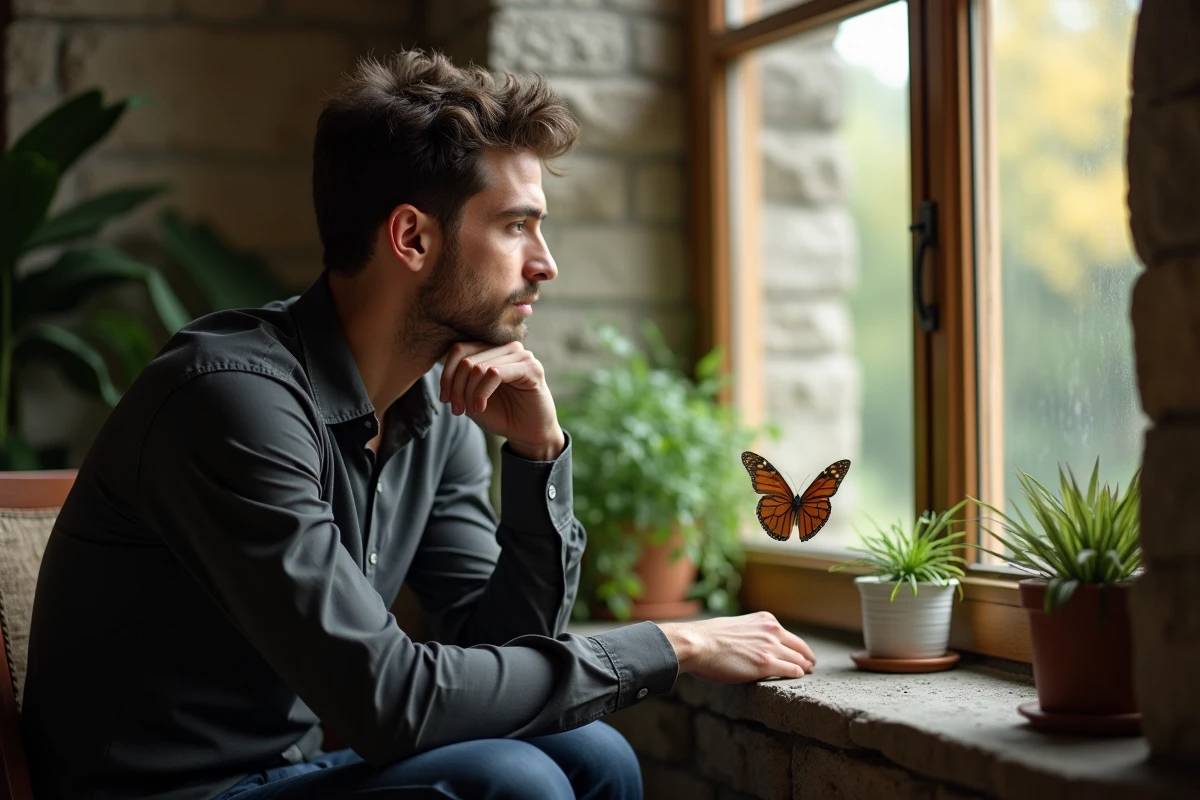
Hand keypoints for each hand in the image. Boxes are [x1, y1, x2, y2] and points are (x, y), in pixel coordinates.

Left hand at [440, 341, 564, 460]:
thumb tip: (442, 369)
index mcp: (492, 350)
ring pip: (478, 367)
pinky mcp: (531, 367)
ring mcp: (521, 355)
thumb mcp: (471, 397)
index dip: (447, 374)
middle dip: (457, 388)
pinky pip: (495, 373)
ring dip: (468, 393)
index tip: (445, 399)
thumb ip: (459, 381)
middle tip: (457, 410)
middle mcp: (506, 348)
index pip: (460, 350)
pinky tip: (480, 408)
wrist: (527, 433)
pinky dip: (482, 393)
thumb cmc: (501, 414)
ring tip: (470, 411)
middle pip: (467, 360)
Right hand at [657, 612, 815, 681]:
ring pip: (799, 661)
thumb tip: (752, 643)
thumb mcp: (737, 625)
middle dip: (807, 659)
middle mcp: (771, 631)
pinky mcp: (766, 664)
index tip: (803, 655)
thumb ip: (751, 632)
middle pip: (800, 648)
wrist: (697, 644)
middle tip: (811, 667)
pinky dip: (797, 675)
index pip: (790, 636)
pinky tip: (797, 678)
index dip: (799, 648)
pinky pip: (792, 671)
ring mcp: (770, 647)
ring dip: (804, 669)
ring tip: (807, 674)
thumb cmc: (708, 638)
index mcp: (765, 620)